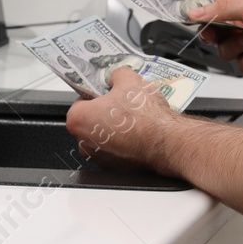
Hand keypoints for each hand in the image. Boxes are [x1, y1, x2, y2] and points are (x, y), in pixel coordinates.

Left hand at [65, 66, 184, 174]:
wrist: (164, 142)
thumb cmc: (144, 116)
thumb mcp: (129, 80)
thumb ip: (116, 75)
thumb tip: (116, 77)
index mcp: (78, 119)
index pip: (80, 101)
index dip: (97, 94)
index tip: (109, 93)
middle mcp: (84, 143)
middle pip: (91, 121)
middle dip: (106, 113)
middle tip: (124, 104)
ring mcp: (99, 158)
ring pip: (104, 138)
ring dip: (115, 129)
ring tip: (136, 119)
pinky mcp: (115, 169)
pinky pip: (117, 151)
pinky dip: (126, 144)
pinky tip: (141, 133)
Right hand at [187, 0, 242, 82]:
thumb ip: (224, 8)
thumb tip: (197, 10)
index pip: (214, 10)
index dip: (203, 16)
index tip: (193, 20)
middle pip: (215, 34)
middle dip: (220, 35)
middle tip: (228, 32)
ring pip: (226, 52)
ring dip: (240, 47)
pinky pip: (242, 66)